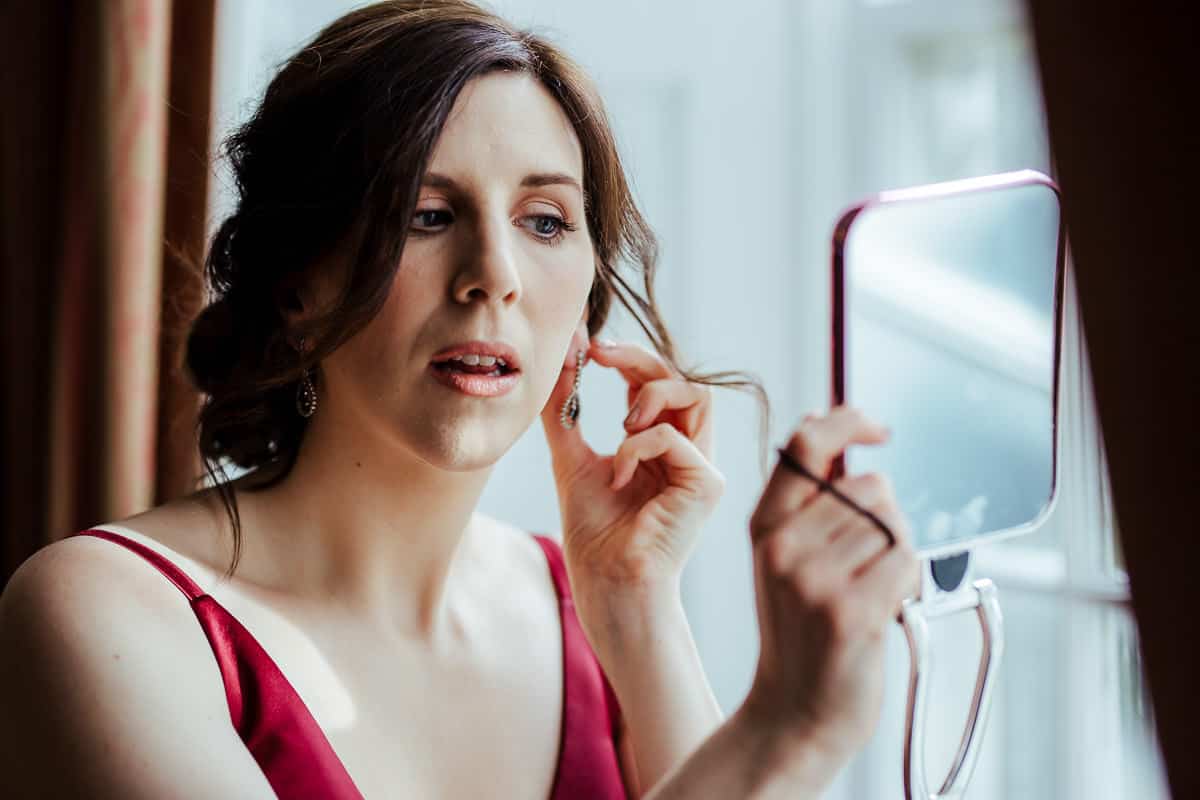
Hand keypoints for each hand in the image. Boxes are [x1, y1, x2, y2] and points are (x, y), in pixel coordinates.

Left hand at [539, 328, 723, 591]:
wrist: (606, 583)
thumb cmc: (593, 532)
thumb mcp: (570, 457)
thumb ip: (564, 410)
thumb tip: (562, 356)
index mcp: (657, 442)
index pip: (654, 381)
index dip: (627, 355)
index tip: (588, 346)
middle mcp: (686, 450)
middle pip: (681, 376)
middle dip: (638, 357)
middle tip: (598, 352)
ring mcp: (702, 466)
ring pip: (696, 394)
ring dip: (650, 394)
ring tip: (621, 425)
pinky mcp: (707, 483)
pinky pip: (674, 437)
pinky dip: (636, 448)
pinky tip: (619, 478)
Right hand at [741, 406, 919, 780]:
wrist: (794, 713)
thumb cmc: (800, 633)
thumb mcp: (783, 557)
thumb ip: (806, 497)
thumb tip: (829, 422)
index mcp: (765, 526)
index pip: (806, 444)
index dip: (847, 421)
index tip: (875, 427)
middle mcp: (783, 547)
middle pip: (870, 487)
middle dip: (886, 519)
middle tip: (865, 565)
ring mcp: (815, 579)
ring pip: (893, 524)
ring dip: (897, 553)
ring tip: (869, 590)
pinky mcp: (851, 611)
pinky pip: (905, 560)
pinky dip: (907, 582)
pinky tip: (882, 607)